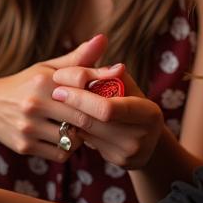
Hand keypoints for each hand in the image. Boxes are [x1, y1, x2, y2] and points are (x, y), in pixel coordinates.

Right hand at [0, 34, 107, 158]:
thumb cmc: (25, 84)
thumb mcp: (47, 68)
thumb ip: (78, 58)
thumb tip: (104, 38)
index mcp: (43, 81)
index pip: (84, 87)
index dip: (101, 95)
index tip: (109, 99)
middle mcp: (34, 103)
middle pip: (82, 118)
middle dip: (95, 120)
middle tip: (101, 120)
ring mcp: (28, 127)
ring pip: (73, 139)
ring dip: (81, 136)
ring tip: (80, 128)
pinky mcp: (24, 146)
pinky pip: (60, 154)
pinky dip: (67, 148)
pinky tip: (64, 138)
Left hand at [50, 62, 168, 170]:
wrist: (149, 139)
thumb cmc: (133, 101)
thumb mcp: (128, 85)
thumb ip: (109, 69)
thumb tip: (99, 40)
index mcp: (149, 113)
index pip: (107, 107)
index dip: (81, 96)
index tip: (60, 82)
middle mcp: (141, 137)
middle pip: (92, 121)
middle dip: (70, 104)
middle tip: (53, 92)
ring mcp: (129, 153)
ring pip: (87, 133)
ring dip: (70, 116)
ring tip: (62, 102)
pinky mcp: (119, 162)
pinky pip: (89, 143)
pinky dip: (77, 129)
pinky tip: (73, 118)